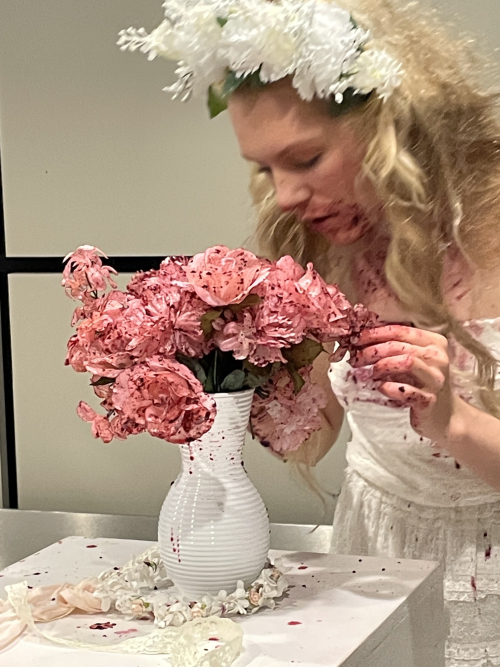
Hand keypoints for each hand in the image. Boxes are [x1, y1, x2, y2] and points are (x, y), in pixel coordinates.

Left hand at [351, 325, 454, 442]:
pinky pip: (406, 390)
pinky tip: (381, 388)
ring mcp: (436, 379)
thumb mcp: (414, 360)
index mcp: (435, 342)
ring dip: (382, 366)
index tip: (357, 339)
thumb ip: (397, 347)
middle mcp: (439, 358)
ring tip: (372, 373)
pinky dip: (389, 387)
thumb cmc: (421, 383)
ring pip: (406, 362)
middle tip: (356, 358)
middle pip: (399, 346)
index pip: (401, 330)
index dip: (376, 333)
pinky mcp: (429, 400)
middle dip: (372, 351)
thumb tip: (364, 338)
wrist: (444, 415)